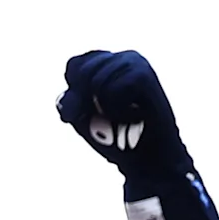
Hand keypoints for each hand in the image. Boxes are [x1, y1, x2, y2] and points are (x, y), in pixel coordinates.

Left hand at [57, 50, 194, 179]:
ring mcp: (135, 63)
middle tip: (112, 115)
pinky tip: (135, 115)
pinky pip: (110, 91)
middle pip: (81, 72)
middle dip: (88, 101)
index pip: (73, 66)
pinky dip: (116, 111)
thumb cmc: (118, 139)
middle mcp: (123, 57)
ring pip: (95, 82)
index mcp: (109, 63)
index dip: (76, 94)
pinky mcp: (143, 75)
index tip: (95, 110)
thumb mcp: (84, 120)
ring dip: (105, 109)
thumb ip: (71, 102)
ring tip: (126, 116)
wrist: (149, 162)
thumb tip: (69, 97)